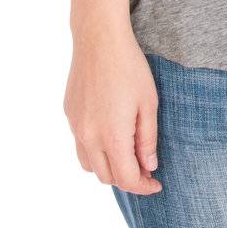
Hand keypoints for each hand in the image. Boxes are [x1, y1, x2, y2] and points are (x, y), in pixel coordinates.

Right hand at [63, 24, 162, 194]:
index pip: (126, 178)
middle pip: (106, 177)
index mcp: (112, 135)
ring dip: (109, 167)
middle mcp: (89, 136)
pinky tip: (111, 135)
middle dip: (127, 179)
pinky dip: (96, 150)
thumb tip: (148, 166)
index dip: (143, 187)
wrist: (99, 40)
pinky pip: (80, 145)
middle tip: (146, 169)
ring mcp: (75, 126)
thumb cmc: (130, 68)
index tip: (156, 185)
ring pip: (89, 165)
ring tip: (128, 155)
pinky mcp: (69, 115)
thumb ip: (148, 139)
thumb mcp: (149, 104)